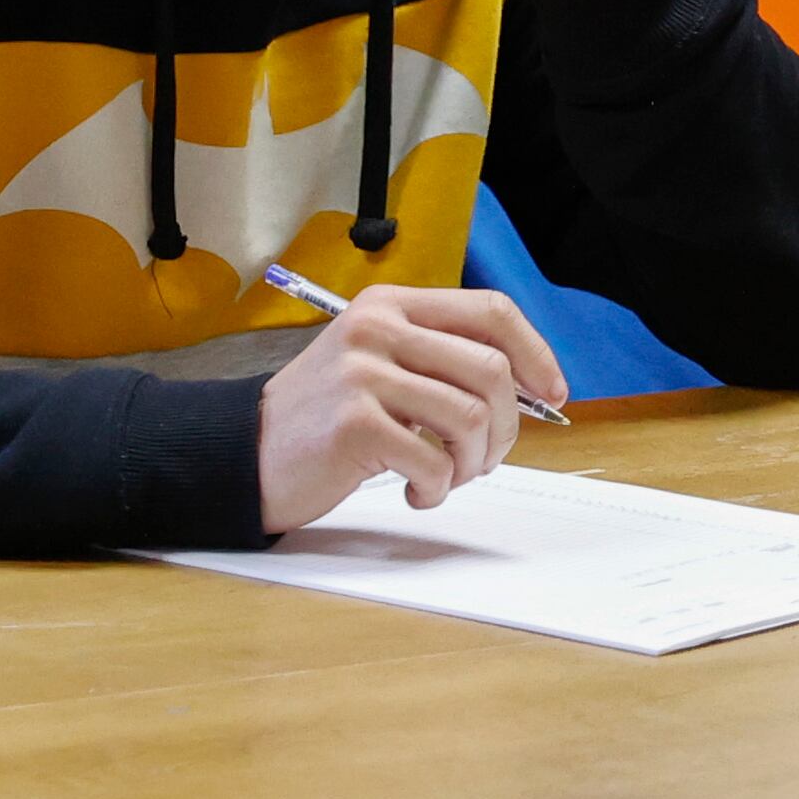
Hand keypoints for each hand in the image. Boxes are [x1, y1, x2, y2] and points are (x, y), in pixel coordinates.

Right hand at [254, 286, 568, 528]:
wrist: (246, 453)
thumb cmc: (326, 416)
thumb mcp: (380, 362)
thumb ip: (443, 361)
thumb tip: (533, 388)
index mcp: (392, 305)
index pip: (490, 310)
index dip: (535, 353)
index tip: (552, 393)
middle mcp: (378, 328)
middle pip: (491, 368)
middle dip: (508, 424)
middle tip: (488, 456)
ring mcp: (362, 373)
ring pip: (471, 416)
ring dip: (474, 461)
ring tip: (450, 477)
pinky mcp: (354, 424)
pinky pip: (434, 460)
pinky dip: (438, 488)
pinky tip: (418, 493)